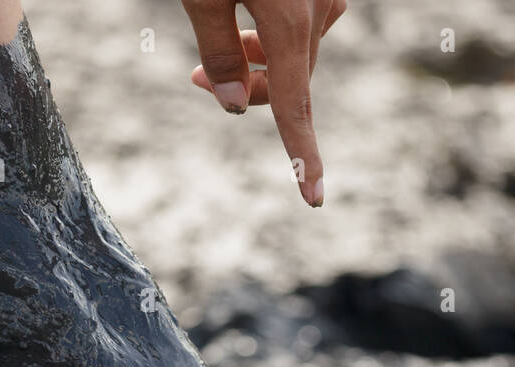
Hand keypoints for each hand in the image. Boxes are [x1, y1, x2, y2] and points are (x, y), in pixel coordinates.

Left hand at [181, 0, 346, 206]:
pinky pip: (309, 21)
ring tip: (221, 35)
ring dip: (263, 59)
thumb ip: (217, 49)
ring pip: (299, 51)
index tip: (314, 199)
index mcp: (290, 20)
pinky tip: (258, 15)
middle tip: (196, 79)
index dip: (302, 158)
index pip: (295, 107)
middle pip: (292, 80)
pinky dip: (282, 32)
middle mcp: (318, 9)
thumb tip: (235, 106)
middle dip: (249, 89)